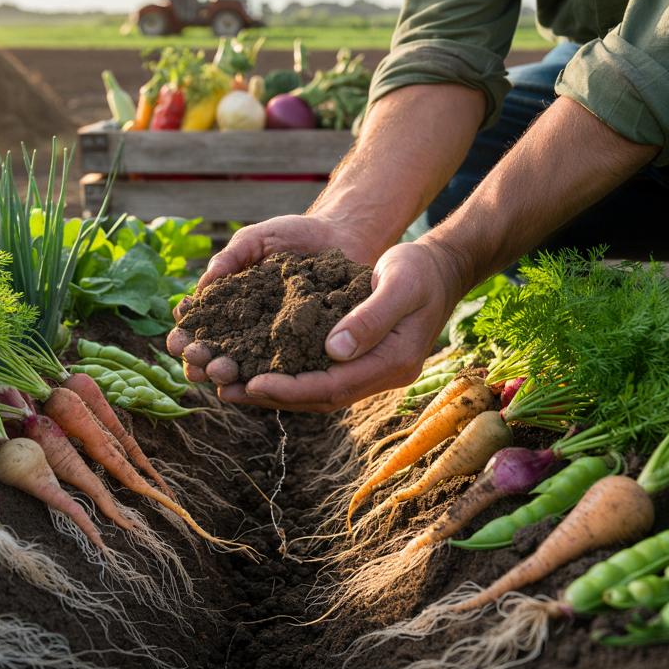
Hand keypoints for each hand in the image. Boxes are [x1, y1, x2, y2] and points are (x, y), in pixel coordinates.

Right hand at [166, 212, 377, 383]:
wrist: (339, 236)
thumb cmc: (293, 234)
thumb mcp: (256, 239)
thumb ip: (229, 259)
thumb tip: (200, 290)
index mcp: (228, 302)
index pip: (198, 325)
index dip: (185, 335)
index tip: (179, 339)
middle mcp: (246, 326)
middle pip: (215, 352)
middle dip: (202, 361)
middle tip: (199, 364)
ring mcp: (273, 339)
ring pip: (243, 365)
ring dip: (227, 373)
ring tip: (222, 372)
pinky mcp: (302, 347)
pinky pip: (282, 366)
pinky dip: (266, 377)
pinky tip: (253, 384)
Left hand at [169, 239, 469, 412]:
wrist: (441, 269)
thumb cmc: (420, 270)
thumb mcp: (399, 284)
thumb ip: (370, 317)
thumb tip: (333, 350)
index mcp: (393, 362)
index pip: (334, 387)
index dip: (292, 389)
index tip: (254, 384)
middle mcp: (381, 375)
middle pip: (320, 398)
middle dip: (273, 397)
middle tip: (227, 390)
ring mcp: (372, 371)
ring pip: (317, 391)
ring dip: (275, 392)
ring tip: (231, 386)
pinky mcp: (361, 360)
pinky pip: (319, 375)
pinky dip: (288, 375)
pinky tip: (257, 368)